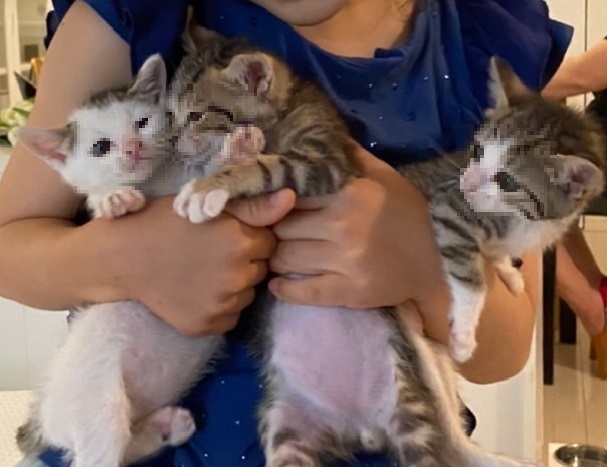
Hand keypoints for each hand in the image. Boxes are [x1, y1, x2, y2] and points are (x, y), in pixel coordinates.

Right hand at [98, 189, 294, 335]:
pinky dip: (220, 306)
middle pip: (261, 269)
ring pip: (247, 293)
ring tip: (204, 272)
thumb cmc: (162, 222)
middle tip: (213, 253)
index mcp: (240, 241)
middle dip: (245, 260)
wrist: (120, 258)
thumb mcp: (206, 203)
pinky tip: (198, 291)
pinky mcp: (207, 326)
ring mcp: (223, 305)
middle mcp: (238, 276)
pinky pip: (230, 316)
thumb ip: (254, 205)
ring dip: (235, 285)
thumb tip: (293, 198)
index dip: (251, 236)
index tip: (228, 234)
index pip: (270, 241)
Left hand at [268, 146, 450, 320]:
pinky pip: (303, 292)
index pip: (292, 195)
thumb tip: (319, 134)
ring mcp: (347, 261)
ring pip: (286, 258)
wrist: (439, 260)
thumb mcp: (384, 176)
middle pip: (283, 229)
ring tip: (278, 255)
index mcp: (349, 193)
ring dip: (278, 258)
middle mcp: (344, 225)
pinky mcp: (351, 292)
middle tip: (274, 234)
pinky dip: (284, 289)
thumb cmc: (408, 214)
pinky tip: (277, 284)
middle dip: (276, 231)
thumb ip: (350, 157)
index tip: (274, 207)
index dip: (279, 202)